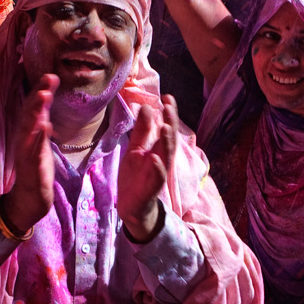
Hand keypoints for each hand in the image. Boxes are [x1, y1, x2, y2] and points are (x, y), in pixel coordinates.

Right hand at [0, 74, 57, 233]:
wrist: (29, 198)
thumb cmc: (36, 168)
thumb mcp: (40, 140)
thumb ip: (40, 121)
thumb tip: (43, 100)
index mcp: (26, 133)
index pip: (32, 108)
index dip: (40, 91)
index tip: (51, 75)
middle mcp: (23, 139)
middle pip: (28, 113)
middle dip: (37, 95)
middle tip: (48, 78)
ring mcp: (26, 153)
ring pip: (28, 128)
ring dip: (35, 111)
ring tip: (44, 95)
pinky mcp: (31, 167)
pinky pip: (33, 150)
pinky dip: (38, 137)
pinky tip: (45, 126)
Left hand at [118, 95, 180, 241]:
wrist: (132, 207)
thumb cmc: (136, 176)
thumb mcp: (135, 150)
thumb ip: (142, 131)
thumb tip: (147, 107)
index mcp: (157, 149)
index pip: (166, 128)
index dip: (169, 114)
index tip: (168, 97)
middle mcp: (161, 160)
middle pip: (169, 140)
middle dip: (171, 123)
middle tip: (169, 107)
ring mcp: (156, 175)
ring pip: (165, 157)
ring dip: (167, 143)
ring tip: (166, 128)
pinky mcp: (149, 189)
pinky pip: (155, 179)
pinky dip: (157, 169)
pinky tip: (154, 158)